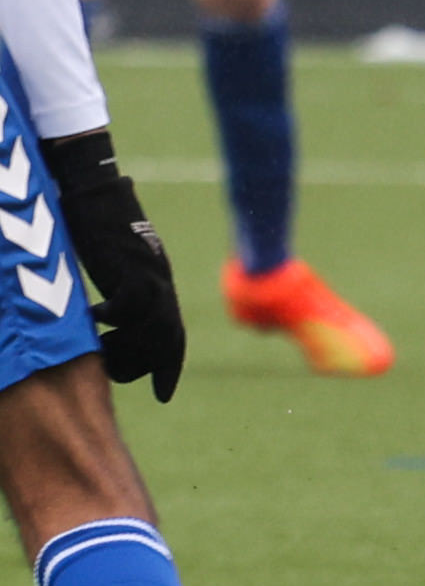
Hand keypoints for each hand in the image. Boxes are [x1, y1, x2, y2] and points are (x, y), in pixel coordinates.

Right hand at [41, 128, 182, 402]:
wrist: (93, 189)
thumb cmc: (96, 228)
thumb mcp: (112, 268)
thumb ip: (118, 293)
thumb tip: (106, 324)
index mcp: (159, 287)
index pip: (173, 336)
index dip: (168, 367)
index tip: (163, 396)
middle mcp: (161, 282)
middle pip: (168, 339)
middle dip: (147, 366)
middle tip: (119, 375)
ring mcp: (149, 272)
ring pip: (153, 327)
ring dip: (126, 347)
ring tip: (100, 348)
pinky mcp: (131, 262)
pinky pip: (130, 302)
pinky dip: (113, 317)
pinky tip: (90, 316)